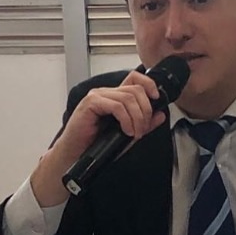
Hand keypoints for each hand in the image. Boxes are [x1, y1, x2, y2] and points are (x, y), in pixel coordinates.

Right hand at [31, 71, 166, 206]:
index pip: (135, 79)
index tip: (157, 99)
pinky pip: (117, 106)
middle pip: (136, 90)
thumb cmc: (97, 145)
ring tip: (135, 133)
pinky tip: (126, 131)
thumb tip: (160, 114)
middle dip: (145, 111)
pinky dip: (126, 120)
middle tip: (143, 129)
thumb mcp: (128, 133)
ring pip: (128, 98)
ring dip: (137, 118)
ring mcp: (98, 96)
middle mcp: (107, 93)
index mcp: (115, 96)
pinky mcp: (91, 104)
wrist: (75, 155)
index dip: (149, 84)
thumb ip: (144, 123)